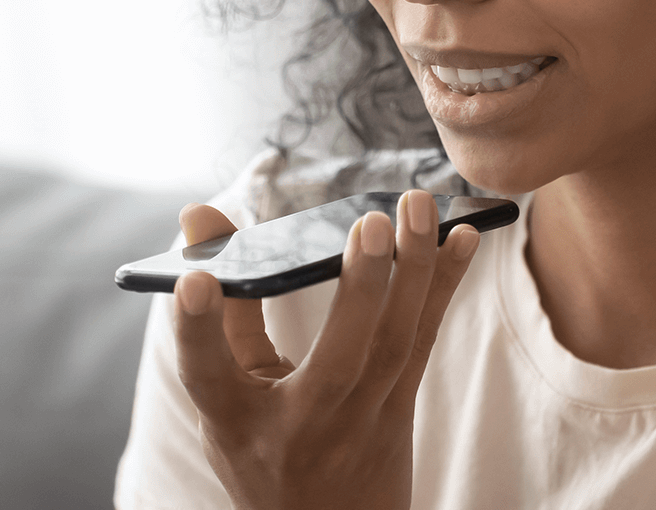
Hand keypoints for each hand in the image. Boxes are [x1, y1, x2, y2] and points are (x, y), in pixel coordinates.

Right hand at [172, 191, 478, 509]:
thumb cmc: (266, 449)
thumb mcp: (230, 397)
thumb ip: (223, 306)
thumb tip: (202, 215)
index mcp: (237, 421)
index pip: (206, 375)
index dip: (196, 329)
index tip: (194, 281)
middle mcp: (303, 425)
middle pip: (337, 359)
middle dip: (360, 288)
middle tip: (371, 222)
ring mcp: (360, 421)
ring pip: (396, 344)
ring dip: (415, 269)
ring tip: (420, 206)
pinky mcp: (400, 409)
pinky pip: (425, 339)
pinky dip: (444, 285)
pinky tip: (462, 238)